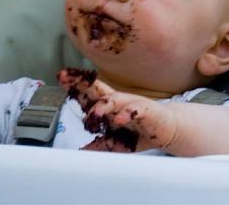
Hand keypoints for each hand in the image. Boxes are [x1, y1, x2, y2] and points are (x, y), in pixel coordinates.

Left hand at [57, 69, 177, 152]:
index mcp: (109, 105)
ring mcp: (131, 104)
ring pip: (115, 100)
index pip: (89, 92)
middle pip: (97, 89)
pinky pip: (136, 110)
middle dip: (81, 83)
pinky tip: (120, 119)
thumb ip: (99, 145)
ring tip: (94, 112)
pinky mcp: (146, 111)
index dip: (75, 84)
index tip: (61, 77)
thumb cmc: (140, 131)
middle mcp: (118, 101)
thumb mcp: (115, 142)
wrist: (167, 129)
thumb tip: (81, 152)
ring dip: (103, 105)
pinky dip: (128, 114)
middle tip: (66, 78)